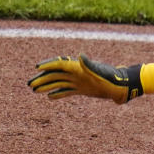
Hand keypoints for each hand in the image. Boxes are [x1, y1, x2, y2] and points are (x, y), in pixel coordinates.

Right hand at [28, 54, 142, 102]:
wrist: (123, 86)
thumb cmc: (113, 78)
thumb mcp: (100, 72)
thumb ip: (89, 65)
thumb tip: (81, 56)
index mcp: (79, 67)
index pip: (60, 64)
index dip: (48, 65)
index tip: (37, 68)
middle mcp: (77, 73)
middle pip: (55, 74)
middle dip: (42, 78)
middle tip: (30, 84)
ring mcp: (79, 81)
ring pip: (58, 83)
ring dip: (47, 86)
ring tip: (34, 90)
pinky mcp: (83, 89)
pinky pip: (67, 91)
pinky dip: (58, 94)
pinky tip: (49, 97)